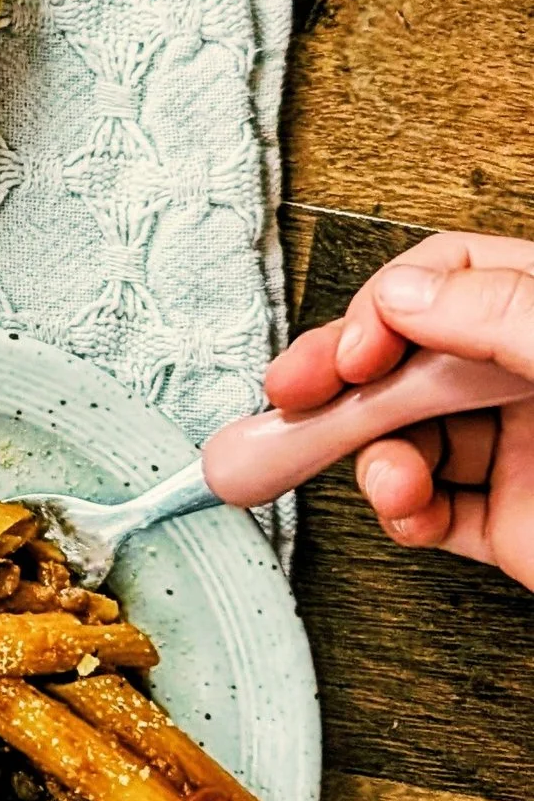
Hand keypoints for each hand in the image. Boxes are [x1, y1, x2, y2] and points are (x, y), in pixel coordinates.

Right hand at [266, 232, 533, 582]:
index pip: (444, 277)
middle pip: (405, 359)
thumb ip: (497, 310)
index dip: (385, 308)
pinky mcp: (510, 522)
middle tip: (290, 398)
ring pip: (407, 438)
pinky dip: (403, 516)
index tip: (354, 353)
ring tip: (388, 482)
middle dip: (342, 384)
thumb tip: (401, 297)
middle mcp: (523, 377)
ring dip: (376, 461)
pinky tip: (410, 513)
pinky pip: (431, 511)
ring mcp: (517, 449)